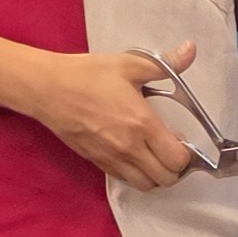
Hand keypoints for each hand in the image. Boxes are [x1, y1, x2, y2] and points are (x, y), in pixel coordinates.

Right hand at [21, 39, 199, 188]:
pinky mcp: (98, 162)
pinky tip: (134, 155)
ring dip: (156, 175)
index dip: (186, 154)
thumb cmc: (86, 75)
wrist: (47, 88)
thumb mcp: (129, 64)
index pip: (178, 159)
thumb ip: (165, 63)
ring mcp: (113, 158)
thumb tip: (190, 50)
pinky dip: (136, 175)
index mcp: (142, 123)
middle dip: (175, 168)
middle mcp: (129, 147)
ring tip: (153, 156)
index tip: (181, 139)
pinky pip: (126, 180)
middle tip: (170, 149)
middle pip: (166, 179)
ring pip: (147, 185)